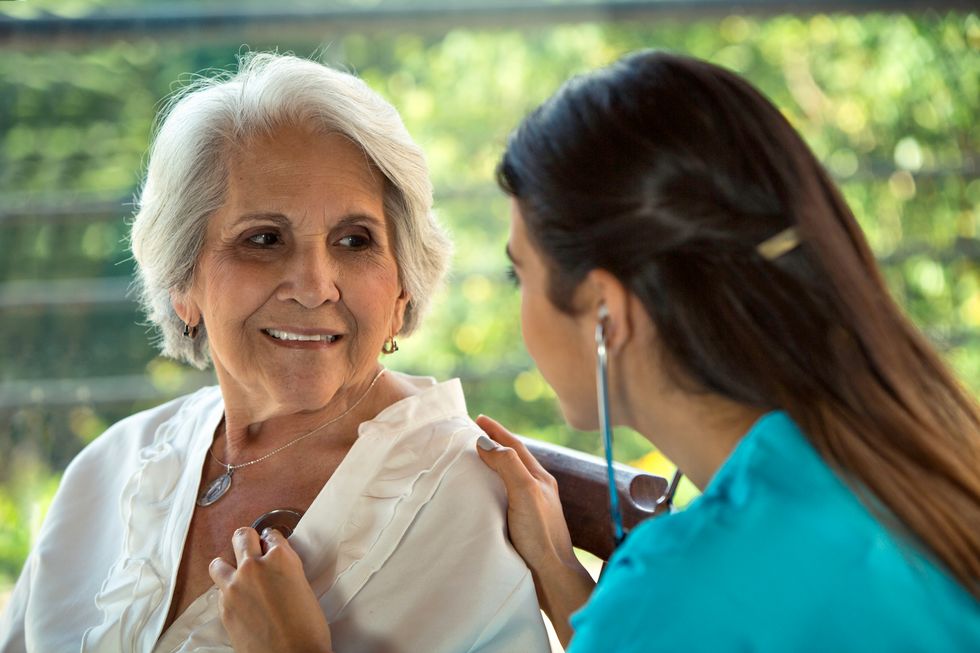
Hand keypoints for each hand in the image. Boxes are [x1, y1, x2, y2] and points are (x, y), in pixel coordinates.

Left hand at [209, 527, 333, 652]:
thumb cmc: (307, 628)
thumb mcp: (303, 588)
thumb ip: (285, 570)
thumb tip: (275, 568)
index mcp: (281, 559)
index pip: (271, 535)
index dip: (272, 542)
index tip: (272, 547)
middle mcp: (254, 567)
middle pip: (242, 536)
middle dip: (247, 541)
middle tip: (253, 551)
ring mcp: (235, 587)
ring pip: (219, 563)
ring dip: (229, 566)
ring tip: (238, 576)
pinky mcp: (224, 608)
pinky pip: (219, 591)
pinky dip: (227, 592)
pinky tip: (240, 601)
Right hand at [475, 415, 594, 646]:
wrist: (552, 576)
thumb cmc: (540, 534)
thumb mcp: (525, 492)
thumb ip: (508, 464)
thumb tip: (486, 442)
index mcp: (540, 479)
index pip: (515, 446)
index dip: (497, 431)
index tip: (478, 419)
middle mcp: (538, 490)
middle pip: (514, 459)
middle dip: (496, 444)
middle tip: (474, 434)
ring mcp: (533, 508)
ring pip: (512, 478)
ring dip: (495, 465)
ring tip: (476, 460)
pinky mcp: (526, 525)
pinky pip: (507, 496)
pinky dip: (495, 487)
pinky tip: (486, 496)